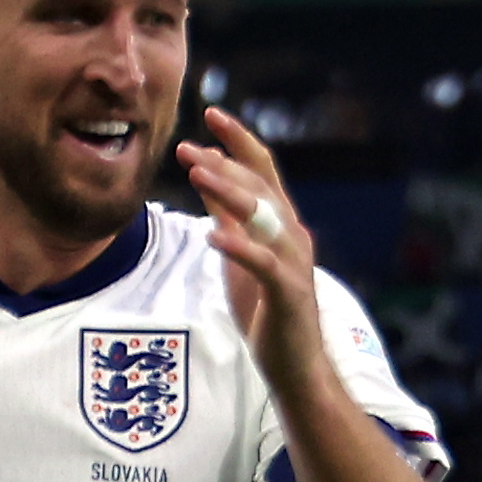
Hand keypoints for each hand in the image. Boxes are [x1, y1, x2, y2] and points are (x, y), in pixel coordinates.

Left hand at [175, 109, 327, 393]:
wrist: (295, 367)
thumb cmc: (267, 312)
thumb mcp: (239, 254)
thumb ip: (227, 215)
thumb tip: (206, 174)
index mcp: (282, 224)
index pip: (263, 169)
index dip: (239, 140)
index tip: (211, 114)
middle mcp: (293, 236)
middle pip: (261, 186)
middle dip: (224, 163)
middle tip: (185, 148)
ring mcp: (294, 263)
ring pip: (263, 217)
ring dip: (228, 192)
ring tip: (196, 174)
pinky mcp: (288, 293)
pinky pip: (263, 264)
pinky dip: (238, 247)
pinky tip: (213, 236)